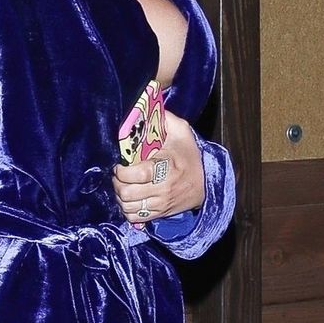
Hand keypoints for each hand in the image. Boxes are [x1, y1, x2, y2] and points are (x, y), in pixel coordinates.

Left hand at [112, 108, 203, 226]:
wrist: (206, 182)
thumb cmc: (188, 155)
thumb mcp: (181, 132)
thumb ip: (164, 118)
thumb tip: (147, 105)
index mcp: (167, 167)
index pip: (137, 174)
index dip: (121, 171)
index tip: (119, 165)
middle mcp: (164, 187)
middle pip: (128, 193)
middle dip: (117, 183)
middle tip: (118, 175)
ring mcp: (161, 202)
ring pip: (128, 207)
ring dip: (120, 197)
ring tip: (123, 186)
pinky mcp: (160, 213)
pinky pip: (135, 217)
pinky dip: (127, 209)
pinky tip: (130, 198)